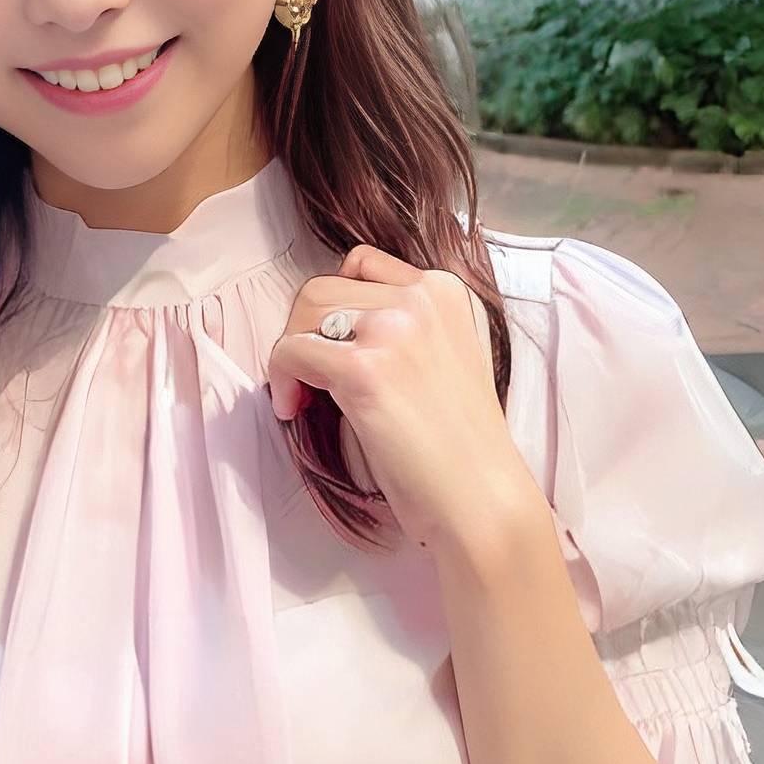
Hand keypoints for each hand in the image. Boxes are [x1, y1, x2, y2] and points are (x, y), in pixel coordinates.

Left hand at [267, 245, 537, 552]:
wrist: (480, 498)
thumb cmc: (459, 446)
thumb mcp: (445, 358)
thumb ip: (405, 328)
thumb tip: (336, 326)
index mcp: (444, 291)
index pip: (362, 264)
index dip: (335, 306)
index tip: (334, 346)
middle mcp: (421, 298)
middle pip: (323, 286)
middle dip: (305, 330)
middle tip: (310, 378)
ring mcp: (394, 329)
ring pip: (304, 310)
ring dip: (292, 352)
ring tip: (303, 396)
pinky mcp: (364, 368)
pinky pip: (291, 351)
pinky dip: (283, 380)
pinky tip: (295, 410)